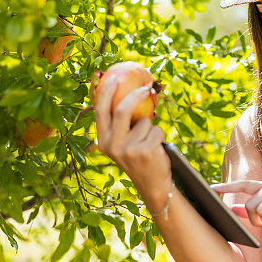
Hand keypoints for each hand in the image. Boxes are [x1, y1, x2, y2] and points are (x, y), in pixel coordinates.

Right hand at [94, 76, 170, 210]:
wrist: (152, 184)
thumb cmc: (138, 157)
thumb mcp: (122, 143)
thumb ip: (119, 124)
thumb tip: (123, 90)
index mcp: (102, 141)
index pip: (101, 112)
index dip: (105, 92)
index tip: (113, 76)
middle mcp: (112, 146)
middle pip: (122, 110)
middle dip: (136, 95)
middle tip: (147, 87)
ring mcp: (129, 149)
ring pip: (145, 121)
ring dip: (152, 127)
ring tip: (150, 142)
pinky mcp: (145, 151)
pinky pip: (157, 130)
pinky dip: (160, 136)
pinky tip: (157, 150)